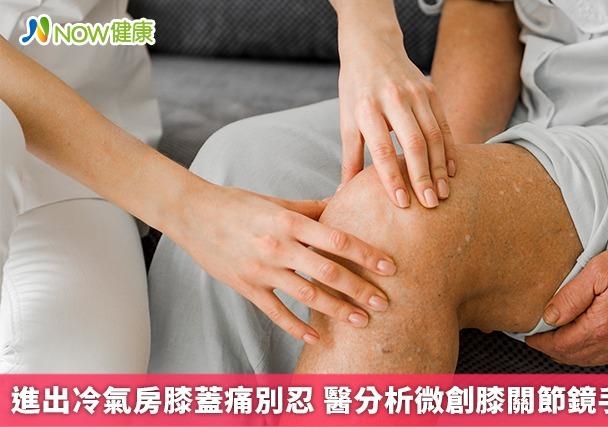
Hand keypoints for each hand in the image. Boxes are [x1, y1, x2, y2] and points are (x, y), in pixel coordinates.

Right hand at [173, 183, 396, 342]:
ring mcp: (262, 270)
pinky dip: (297, 327)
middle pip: (328, 272)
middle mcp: (278, 246)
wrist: (192, 214)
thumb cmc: (237, 204)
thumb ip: (312, 208)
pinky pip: (276, 312)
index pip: (337, 239)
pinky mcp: (247, 287)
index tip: (389, 266)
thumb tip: (345, 200)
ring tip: (362, 321)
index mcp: (289, 222)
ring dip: (337, 310)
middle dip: (360, 289)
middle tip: (384, 302)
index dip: (366, 254)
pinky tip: (317, 337)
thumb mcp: (277, 203)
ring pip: (307, 296)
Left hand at [337, 27, 455, 207]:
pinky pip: (444, 124)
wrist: (372, 46)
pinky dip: (450, 149)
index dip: (392, 177)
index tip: (402, 203)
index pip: (382, 149)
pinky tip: (452, 171)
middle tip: (430, 204)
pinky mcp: (431, 90)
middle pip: (413, 143)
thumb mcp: (347, 119)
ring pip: (433, 136)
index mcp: (366, 108)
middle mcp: (392, 99)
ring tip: (443, 194)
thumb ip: (349, 157)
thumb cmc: (356, 89)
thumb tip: (343, 193)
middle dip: (423, 176)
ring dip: (440, 168)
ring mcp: (415, 93)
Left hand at [525, 238, 607, 365]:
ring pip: (592, 360)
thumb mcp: (596, 272)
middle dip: (552, 351)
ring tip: (557, 344)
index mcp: (600, 328)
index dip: (540, 342)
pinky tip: (587, 344)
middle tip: (537, 341)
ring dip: (571, 354)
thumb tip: (548, 317)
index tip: (528, 336)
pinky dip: (591, 354)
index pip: (560, 344)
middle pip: (574, 356)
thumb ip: (569, 297)